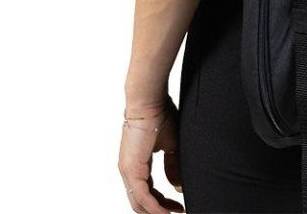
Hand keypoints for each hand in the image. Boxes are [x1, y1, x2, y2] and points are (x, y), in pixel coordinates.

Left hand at [118, 97, 183, 213]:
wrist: (150, 103)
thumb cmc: (160, 116)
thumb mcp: (171, 146)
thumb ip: (173, 166)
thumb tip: (178, 186)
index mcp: (137, 164)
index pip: (148, 191)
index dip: (163, 201)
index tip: (178, 205)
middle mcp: (129, 171)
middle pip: (141, 201)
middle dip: (159, 210)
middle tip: (177, 212)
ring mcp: (128, 171)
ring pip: (139, 202)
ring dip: (156, 212)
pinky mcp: (131, 169)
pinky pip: (141, 196)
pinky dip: (153, 207)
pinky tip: (165, 212)